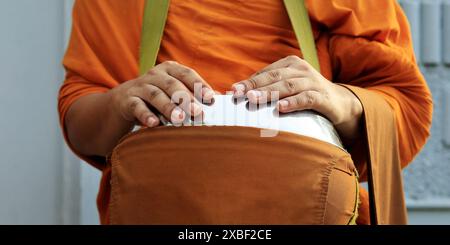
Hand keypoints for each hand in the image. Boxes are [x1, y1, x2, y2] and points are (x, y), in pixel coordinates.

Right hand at [110, 61, 214, 126]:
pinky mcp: (127, 100)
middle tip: (198, 113)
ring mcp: (139, 87)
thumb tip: (217, 97)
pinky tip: (154, 124)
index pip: (186, 74)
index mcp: (169, 69)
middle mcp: (154, 75)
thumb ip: (193, 94)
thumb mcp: (173, 94)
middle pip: (172, 85)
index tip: (211, 98)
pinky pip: (137, 107)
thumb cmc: (156, 99)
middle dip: (187, 99)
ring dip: (169, 107)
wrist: (121, 103)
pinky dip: (145, 115)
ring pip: (156, 95)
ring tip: (179, 119)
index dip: (199, 85)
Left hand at [232, 55, 362, 140]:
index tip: (233, 91)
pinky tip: (280, 107)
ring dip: (270, 93)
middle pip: (274, 77)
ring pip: (288, 86)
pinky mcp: (322, 97)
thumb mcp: (287, 87)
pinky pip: (306, 98)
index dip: (249, 81)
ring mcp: (313, 82)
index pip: (266, 72)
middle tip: (239, 94)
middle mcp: (301, 69)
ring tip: (254, 99)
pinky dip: (293, 102)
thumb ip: (268, 87)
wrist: (338, 103)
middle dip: (255, 85)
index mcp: (290, 64)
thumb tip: (241, 94)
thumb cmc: (305, 94)